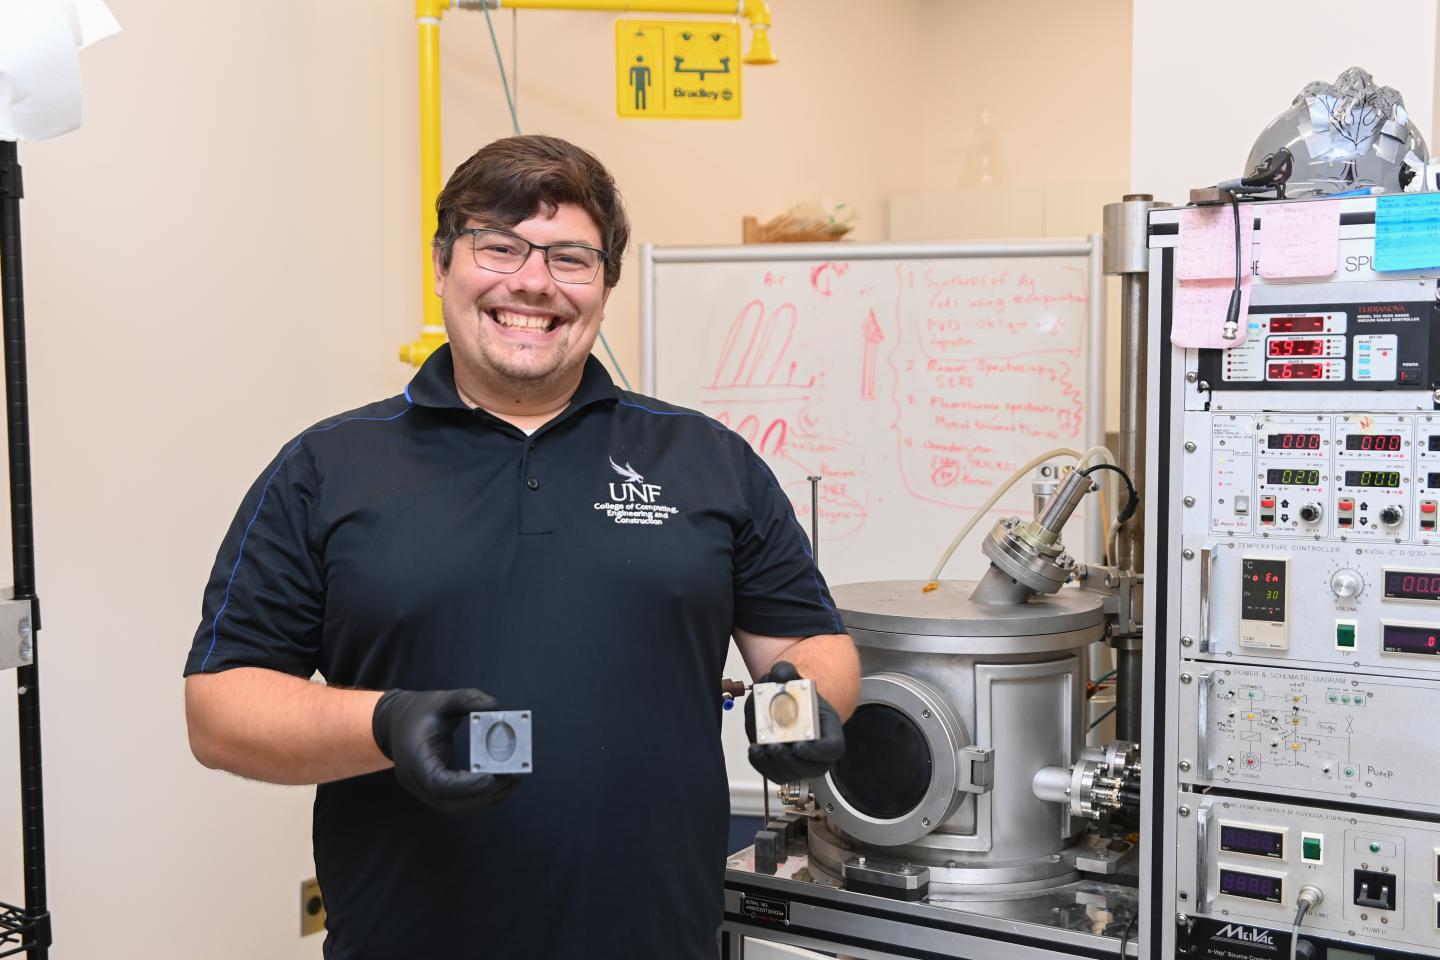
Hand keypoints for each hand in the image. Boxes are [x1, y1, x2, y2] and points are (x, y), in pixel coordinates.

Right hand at [372, 688, 517, 814]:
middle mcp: (416, 780)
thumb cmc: (419, 710)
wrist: (396, 722)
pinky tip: (500, 786)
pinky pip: (457, 803)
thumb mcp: (442, 699)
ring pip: (455, 807)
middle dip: (483, 795)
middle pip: (450, 802)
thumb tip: (495, 706)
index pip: (438, 783)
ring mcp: (423, 789)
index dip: (466, 785)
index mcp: (415, 757)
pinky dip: (479, 799)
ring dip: (485, 800)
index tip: (491, 777)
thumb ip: (468, 699)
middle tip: (511, 779)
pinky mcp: (433, 791)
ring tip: (511, 782)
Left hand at [744, 661, 844, 782]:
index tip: (799, 745)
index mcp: (830, 733)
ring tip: (760, 749)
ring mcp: (802, 764)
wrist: (789, 707)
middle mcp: (819, 754)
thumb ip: (786, 672)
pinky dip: (762, 765)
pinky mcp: (784, 768)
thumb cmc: (798, 698)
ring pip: (789, 774)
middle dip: (791, 761)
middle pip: (810, 768)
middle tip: (775, 748)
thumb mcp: (794, 679)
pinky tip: (754, 751)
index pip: (832, 748)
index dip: (817, 752)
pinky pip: (774, 774)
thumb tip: (779, 674)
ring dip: (773, 765)